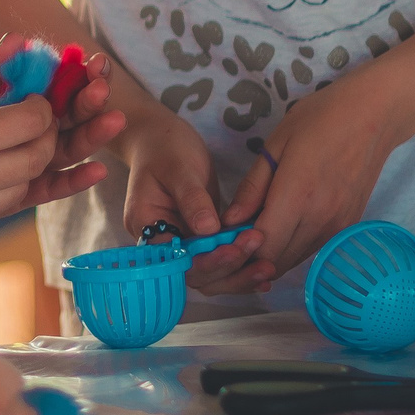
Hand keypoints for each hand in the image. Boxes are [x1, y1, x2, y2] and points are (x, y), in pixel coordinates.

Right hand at [0, 36, 114, 256]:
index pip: (27, 123)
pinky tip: (36, 170)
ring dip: (39, 160)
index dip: (42, 104)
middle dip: (51, 132)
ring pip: (26, 186)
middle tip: (45, 114)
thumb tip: (19, 53)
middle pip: (36, 157)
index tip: (36, 92)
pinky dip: (17, 185)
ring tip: (49, 139)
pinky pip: (3, 208)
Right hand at [117, 87, 269, 293]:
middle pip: (193, 273)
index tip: (235, 249)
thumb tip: (209, 230)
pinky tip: (263, 270)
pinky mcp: (198, 238)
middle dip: (228, 269)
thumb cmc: (165, 148)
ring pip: (208, 274)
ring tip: (268, 268)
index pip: (175, 258)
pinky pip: (217, 260)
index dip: (206, 261)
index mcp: (146, 224)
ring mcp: (181, 242)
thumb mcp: (180, 168)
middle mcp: (161, 241)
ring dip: (238, 275)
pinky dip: (239, 267)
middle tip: (261, 256)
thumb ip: (193, 199)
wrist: (162, 139)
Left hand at [223, 71, 399, 280]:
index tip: (223, 236)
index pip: (263, 246)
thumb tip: (229, 221)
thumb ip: (253, 187)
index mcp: (297, 196)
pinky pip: (313, 248)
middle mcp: (320, 219)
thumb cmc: (320, 120)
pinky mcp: (348, 226)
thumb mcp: (276, 145)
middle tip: (234, 235)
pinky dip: (293, 246)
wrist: (374, 117)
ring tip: (256, 228)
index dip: (238, 248)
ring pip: (295, 258)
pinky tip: (282, 225)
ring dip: (272, 253)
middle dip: (251, 255)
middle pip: (277, 260)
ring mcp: (338, 226)